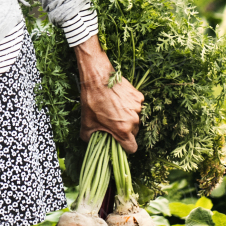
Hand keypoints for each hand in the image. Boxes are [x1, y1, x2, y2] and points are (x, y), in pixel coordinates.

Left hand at [74, 35, 143, 154]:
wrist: (97, 77)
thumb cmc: (91, 100)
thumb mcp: (86, 123)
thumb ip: (89, 137)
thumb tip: (91, 142)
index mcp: (122, 130)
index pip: (132, 148)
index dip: (125, 148)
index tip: (119, 143)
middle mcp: (133, 120)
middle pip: (133, 133)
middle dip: (125, 131)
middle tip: (113, 124)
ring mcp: (137, 108)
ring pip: (135, 119)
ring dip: (128, 118)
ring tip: (115, 109)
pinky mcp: (138, 97)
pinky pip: (137, 106)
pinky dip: (130, 106)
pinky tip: (119, 100)